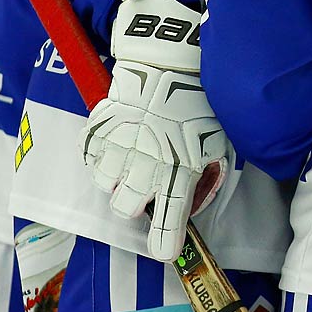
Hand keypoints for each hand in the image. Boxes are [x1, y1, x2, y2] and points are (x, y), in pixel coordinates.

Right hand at [83, 0, 229, 260]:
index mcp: (179, 168)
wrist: (170, 58)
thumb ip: (209, 169)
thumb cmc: (202, 98)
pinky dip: (104, 158)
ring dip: (119, 179)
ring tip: (135, 156)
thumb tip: (200, 193)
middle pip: (128, 210)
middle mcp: (144, 166)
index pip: (169, 219)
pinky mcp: (97, 133)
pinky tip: (121, 141)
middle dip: (138, 201)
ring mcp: (117, 150)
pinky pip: (93, 161)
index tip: (164, 253)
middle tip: (149, 182)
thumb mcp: (218, 136)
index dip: (165, 242)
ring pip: (107, 188)